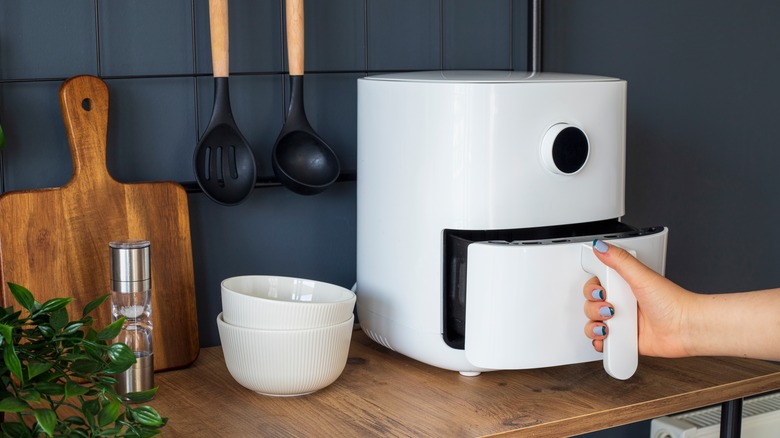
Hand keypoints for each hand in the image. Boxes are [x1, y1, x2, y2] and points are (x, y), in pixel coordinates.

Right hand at [582, 240, 693, 357]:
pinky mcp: (625, 340)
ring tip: (609, 325)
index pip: (596, 285)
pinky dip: (600, 342)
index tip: (601, 291)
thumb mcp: (642, 276)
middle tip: (609, 308)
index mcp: (624, 285)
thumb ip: (619, 260)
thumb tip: (600, 245)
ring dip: (594, 326)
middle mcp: (622, 303)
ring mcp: (623, 322)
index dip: (592, 289)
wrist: (687, 329)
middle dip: (593, 308)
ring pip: (593, 323)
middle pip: (591, 304)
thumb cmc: (672, 302)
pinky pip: (604, 342)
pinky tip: (607, 338)